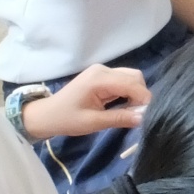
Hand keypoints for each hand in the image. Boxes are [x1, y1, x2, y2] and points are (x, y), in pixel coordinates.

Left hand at [20, 63, 149, 139]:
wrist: (45, 115)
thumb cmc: (66, 119)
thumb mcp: (93, 122)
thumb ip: (120, 118)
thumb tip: (143, 118)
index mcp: (99, 79)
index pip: (132, 83)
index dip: (143, 99)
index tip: (147, 115)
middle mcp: (103, 70)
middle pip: (134, 77)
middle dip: (141, 95)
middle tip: (138, 114)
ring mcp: (102, 71)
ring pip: (131, 77)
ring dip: (135, 93)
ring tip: (130, 111)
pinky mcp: (101, 76)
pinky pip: (122, 80)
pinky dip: (128, 92)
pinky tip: (123, 105)